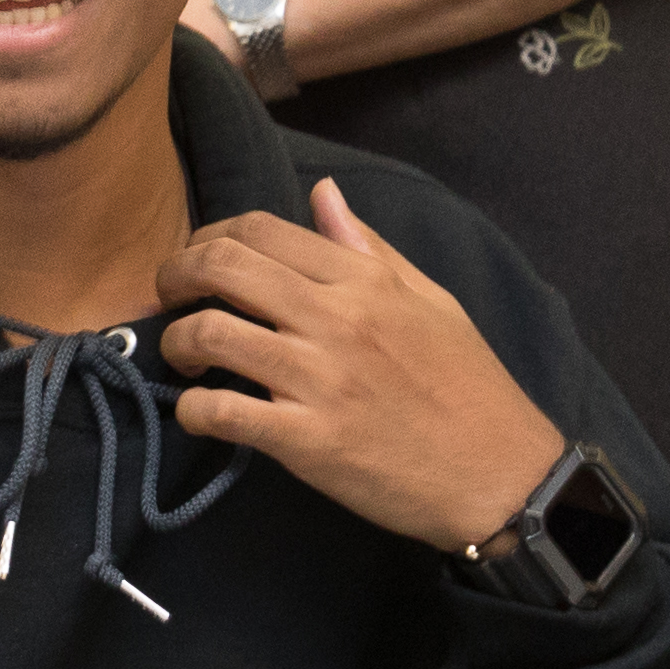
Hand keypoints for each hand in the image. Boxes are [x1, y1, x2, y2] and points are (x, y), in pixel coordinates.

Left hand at [158, 179, 566, 552]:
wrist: (501, 473)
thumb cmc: (469, 387)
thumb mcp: (431, 300)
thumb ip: (368, 247)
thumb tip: (323, 195)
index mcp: (363, 280)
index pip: (260, 229)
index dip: (210, 236)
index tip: (198, 259)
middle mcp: (335, 319)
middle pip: (222, 267)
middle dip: (175, 276)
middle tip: (168, 298)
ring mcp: (318, 380)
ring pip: (210, 334)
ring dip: (176, 342)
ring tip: (183, 358)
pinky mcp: (308, 441)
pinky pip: (223, 413)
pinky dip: (194, 410)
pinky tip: (199, 413)